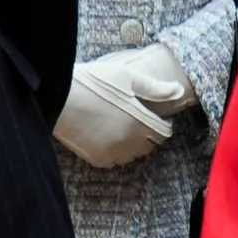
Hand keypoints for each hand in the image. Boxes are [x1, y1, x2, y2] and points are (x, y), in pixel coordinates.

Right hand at [53, 46, 193, 168]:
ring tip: (120, 126)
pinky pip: (114, 160)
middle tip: (137, 119)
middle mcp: (128, 140)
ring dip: (132, 144)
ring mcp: (112, 151)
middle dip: (148, 134)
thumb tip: (179, 90)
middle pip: (149, 145)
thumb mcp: (126, 76)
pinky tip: (106, 135)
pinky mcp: (96, 158)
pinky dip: (115, 152)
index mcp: (139, 120)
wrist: (58, 96)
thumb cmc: (93, 81)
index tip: (155, 115)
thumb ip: (154, 88)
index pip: (163, 133)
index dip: (162, 123)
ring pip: (132, 155)